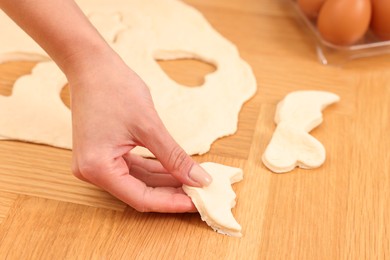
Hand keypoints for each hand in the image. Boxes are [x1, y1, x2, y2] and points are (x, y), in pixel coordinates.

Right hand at [66, 49, 211, 212]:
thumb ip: (174, 157)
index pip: (141, 198)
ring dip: (165, 181)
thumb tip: (199, 179)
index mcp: (97, 168)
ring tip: (193, 181)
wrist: (92, 65)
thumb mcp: (149, 126)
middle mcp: (92, 171)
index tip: (197, 203)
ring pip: (138, 181)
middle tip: (200, 192)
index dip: (172, 203)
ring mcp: (96, 163)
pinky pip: (133, 168)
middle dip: (171, 192)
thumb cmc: (114, 88)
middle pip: (139, 192)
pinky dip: (155, 169)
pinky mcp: (104, 154)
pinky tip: (176, 169)